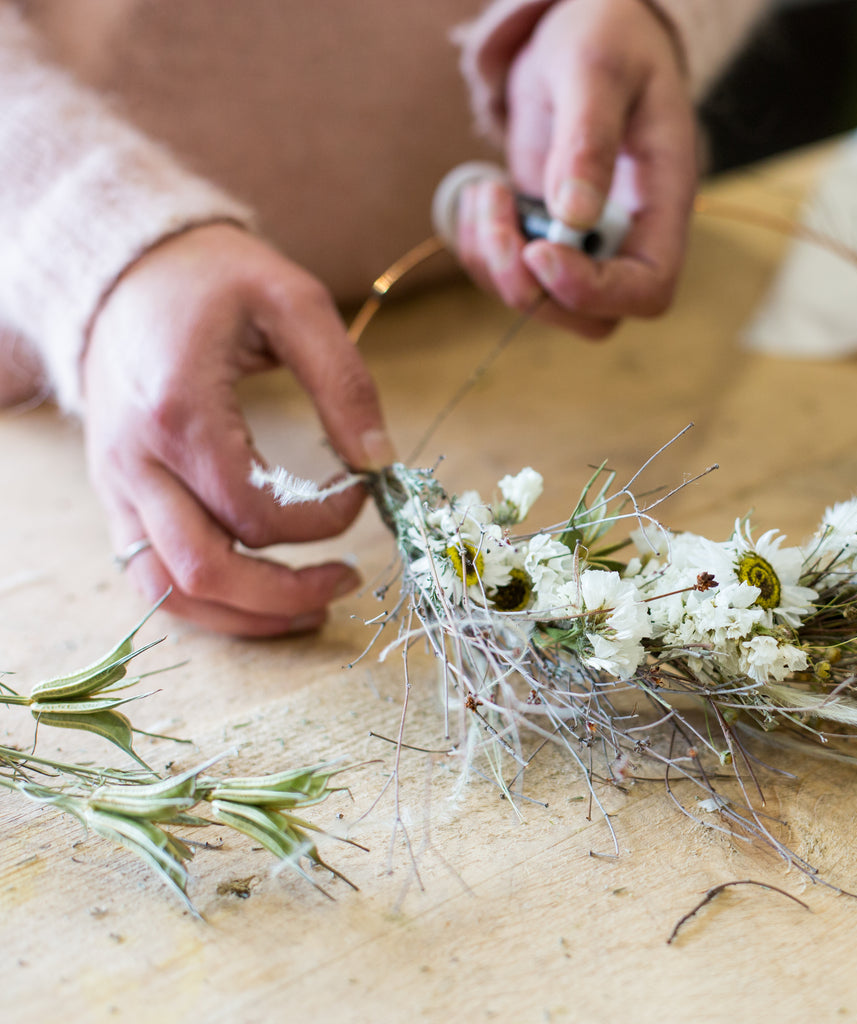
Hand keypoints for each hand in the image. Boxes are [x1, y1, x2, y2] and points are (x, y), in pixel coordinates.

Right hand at [83, 223, 393, 635]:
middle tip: (348, 581)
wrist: (127, 270)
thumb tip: (382, 461)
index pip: (259, 512)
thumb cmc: (215, 280)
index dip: (324, 521)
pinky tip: (257, 596)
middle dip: (286, 595)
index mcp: (180, 413)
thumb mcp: (294, 302)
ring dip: (244, 617)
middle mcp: (137, 462)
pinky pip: (149, 576)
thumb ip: (344, 382)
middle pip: (206, 571)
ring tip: (310, 608)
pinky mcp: (116, 495)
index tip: (362, 490)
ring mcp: (117, 485)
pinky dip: (205, 603)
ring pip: (169, 591)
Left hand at [456, 0, 696, 337]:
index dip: (594, 291)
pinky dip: (481, 251)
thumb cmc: (608, 37)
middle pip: (593, 318)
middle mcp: (629, 238)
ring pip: (544, 307)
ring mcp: (586, 245)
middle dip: (531, 289)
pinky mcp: (545, 238)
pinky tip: (481, 195)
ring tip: (485, 193)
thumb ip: (590, 139)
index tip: (541, 251)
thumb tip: (573, 216)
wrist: (585, 29)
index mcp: (664, 203)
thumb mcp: (598, 69)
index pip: (649, 289)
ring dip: (496, 266)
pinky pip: (510, 277)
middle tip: (497, 219)